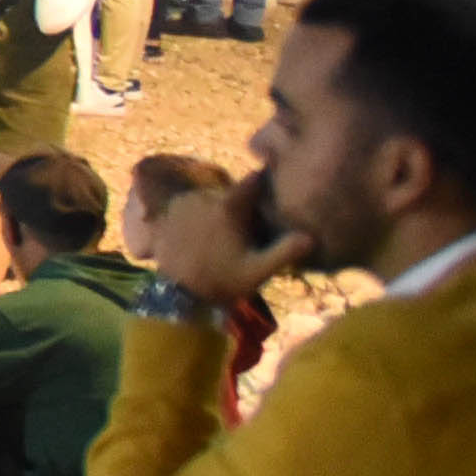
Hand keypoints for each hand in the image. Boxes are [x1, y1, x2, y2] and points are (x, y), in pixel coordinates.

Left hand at [136, 165, 314, 306]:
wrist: (176, 295)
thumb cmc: (220, 282)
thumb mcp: (258, 271)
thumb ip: (285, 252)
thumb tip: (310, 236)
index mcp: (226, 206)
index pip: (253, 181)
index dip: (265, 183)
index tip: (275, 189)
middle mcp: (201, 197)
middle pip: (231, 192)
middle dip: (243, 205)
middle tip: (250, 227)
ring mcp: (181, 203)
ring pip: (210, 198)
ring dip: (220, 210)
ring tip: (226, 236)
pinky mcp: (166, 212)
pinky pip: (190, 206)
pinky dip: (199, 216)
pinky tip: (203, 236)